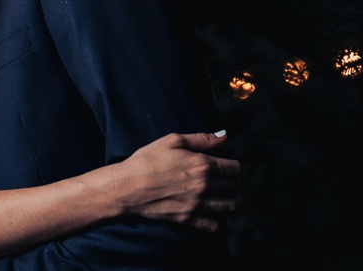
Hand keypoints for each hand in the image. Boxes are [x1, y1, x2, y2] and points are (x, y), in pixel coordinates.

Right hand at [110, 131, 240, 231]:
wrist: (127, 187)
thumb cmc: (147, 160)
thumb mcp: (173, 141)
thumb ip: (202, 139)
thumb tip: (224, 136)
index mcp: (202, 164)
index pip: (234, 168)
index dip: (235, 167)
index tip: (230, 167)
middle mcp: (204, 186)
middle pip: (234, 188)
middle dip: (234, 183)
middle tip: (227, 181)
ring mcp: (197, 204)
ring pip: (229, 207)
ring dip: (231, 201)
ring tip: (225, 197)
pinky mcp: (188, 219)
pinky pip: (213, 226)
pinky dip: (216, 221)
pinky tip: (211, 214)